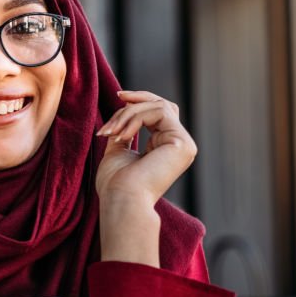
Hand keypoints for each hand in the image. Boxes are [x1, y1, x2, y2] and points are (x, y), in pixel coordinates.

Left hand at [94, 90, 196, 265]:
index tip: (118, 96)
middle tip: (116, 98)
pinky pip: (159, 112)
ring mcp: (184, 144)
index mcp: (167, 148)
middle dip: (135, 101)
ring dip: (129, 113)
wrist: (121, 200)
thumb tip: (123, 109)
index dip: (140, 101)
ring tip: (111, 131)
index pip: (159, 113)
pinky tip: (122, 136)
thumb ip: (125, 131)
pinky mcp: (182, 143)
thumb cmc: (116, 184)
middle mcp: (180, 146)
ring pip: (158, 106)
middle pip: (163, 105)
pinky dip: (135, 119)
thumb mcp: (119, 150)